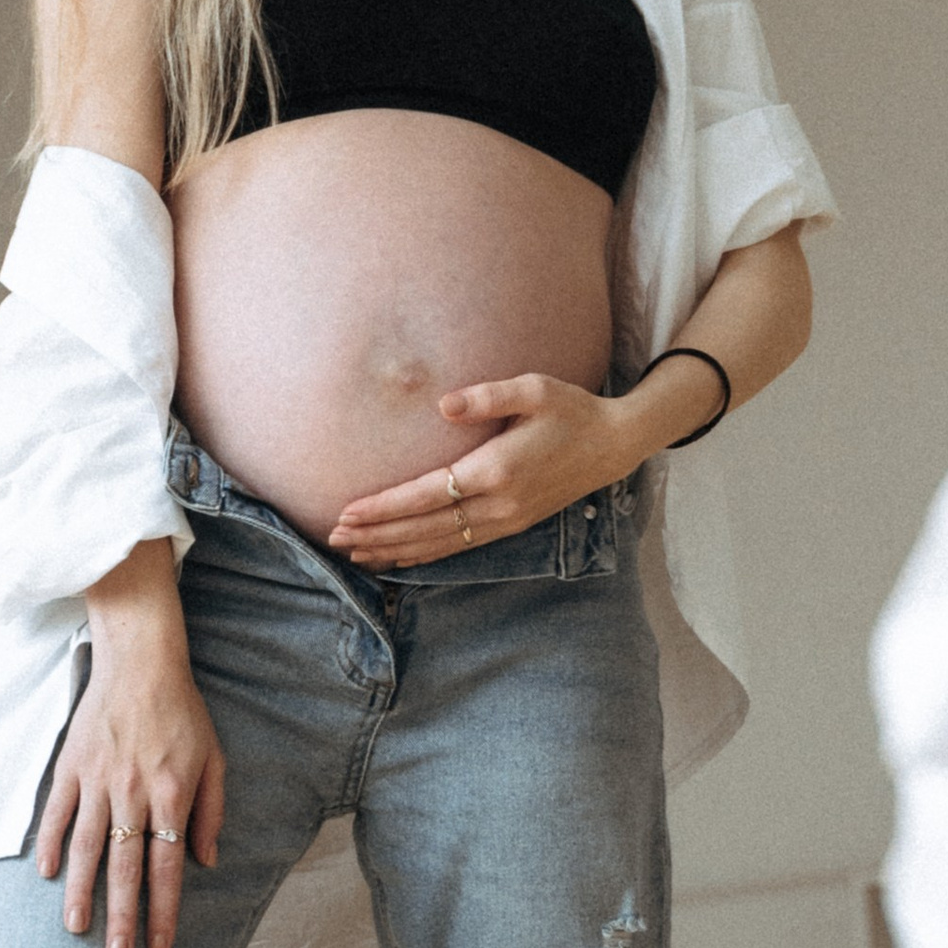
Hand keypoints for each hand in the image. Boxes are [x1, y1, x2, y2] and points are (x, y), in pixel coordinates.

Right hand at [37, 543, 224, 947]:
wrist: (141, 661)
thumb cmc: (183, 712)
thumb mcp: (214, 759)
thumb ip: (211, 811)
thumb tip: (206, 861)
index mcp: (172, 795)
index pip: (168, 868)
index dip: (164, 912)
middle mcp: (134, 794)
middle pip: (126, 868)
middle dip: (122, 918)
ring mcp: (98, 780)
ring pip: (89, 847)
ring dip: (82, 892)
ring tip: (77, 929)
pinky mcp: (71, 765)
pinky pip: (59, 812)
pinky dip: (53, 843)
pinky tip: (49, 875)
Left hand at [325, 373, 632, 569]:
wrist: (613, 445)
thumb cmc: (571, 410)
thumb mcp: (535, 389)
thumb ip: (488, 395)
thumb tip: (443, 405)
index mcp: (497, 469)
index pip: (427, 495)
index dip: (384, 507)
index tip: (348, 512)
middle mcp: (498, 503)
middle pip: (425, 528)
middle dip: (377, 535)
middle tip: (333, 539)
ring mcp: (505, 521)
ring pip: (439, 544)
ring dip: (394, 550)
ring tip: (355, 554)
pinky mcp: (511, 526)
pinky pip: (458, 547)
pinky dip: (424, 555)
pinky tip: (399, 559)